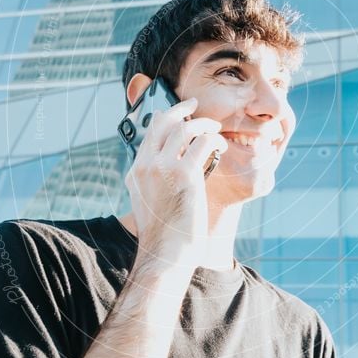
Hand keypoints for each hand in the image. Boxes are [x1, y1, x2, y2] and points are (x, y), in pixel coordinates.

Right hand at [124, 97, 228, 268]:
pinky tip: (221, 144)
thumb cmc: (165, 234)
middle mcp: (146, 166)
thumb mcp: (150, 204)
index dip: (166, 118)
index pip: (149, 134)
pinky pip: (203, 143)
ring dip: (203, 124)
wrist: (167, 253)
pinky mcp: (184, 175)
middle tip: (194, 103)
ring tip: (214, 128)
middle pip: (163, 122)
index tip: (179, 113)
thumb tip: (169, 164)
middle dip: (180, 109)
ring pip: (185, 128)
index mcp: (136, 173)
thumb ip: (155, 182)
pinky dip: (215, 139)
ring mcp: (163, 168)